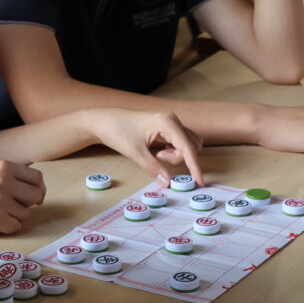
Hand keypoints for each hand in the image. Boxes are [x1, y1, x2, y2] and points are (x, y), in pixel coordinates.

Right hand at [0, 160, 45, 235]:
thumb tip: (35, 190)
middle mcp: (4, 181)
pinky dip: (5, 228)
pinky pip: (15, 227)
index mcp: (2, 166)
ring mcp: (1, 201)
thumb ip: (6, 177)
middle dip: (27, 204)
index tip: (35, 197)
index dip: (38, 189)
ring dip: (13, 217)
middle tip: (12, 208)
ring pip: (25, 214)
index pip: (36, 177)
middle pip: (36, 196)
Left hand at [86, 109, 204, 186]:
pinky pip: (179, 142)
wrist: (103, 121)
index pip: (187, 147)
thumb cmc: (117, 131)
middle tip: (158, 158)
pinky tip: (157, 151)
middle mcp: (172, 119)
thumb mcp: (135, 153)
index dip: (195, 166)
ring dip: (176, 155)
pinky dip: (172, 151)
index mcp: (167, 122)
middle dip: (178, 157)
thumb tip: (167, 182)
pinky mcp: (166, 127)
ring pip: (187, 144)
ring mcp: (170, 122)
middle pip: (190, 145)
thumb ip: (153, 167)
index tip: (199, 181)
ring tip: (156, 154)